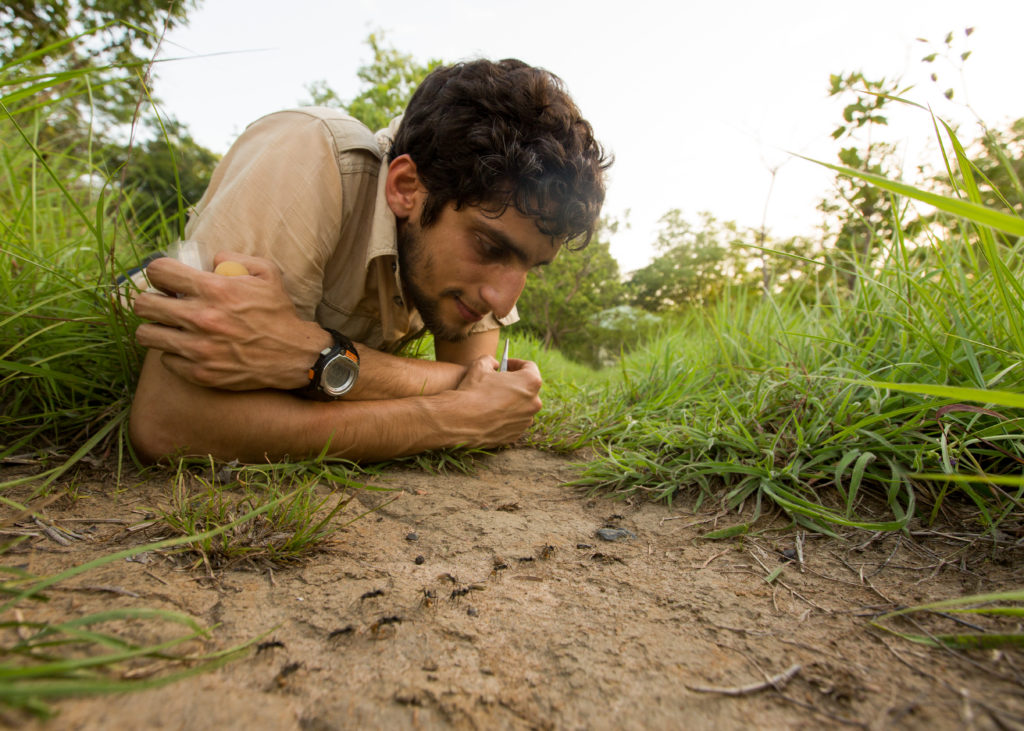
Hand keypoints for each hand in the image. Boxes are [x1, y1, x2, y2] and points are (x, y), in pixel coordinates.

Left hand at [133, 251, 329, 390]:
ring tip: (170, 329)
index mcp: (214, 289)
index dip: (159, 273)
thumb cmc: (279, 313)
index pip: (158, 271)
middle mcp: (201, 318)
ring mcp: (198, 349)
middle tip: (162, 305)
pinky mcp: (199, 373)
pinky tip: (190, 350)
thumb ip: (235, 258)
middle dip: (150, 301)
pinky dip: (175, 354)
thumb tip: (211, 259)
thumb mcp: (266, 273)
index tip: (167, 280)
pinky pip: (166, 360)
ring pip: (146, 335)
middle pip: (143, 305)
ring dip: (156, 329)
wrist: (294, 356)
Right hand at [452, 355, 542, 446]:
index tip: (505, 365)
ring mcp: (525, 421)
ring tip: (492, 399)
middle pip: (527, 388)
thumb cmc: (472, 391)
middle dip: (514, 383)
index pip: (530, 367)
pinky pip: (513, 422)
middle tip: (498, 382)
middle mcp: (533, 403)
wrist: (460, 420)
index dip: (516, 363)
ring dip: (510, 401)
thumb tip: (494, 364)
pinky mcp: (516, 435)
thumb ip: (491, 361)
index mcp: (530, 382)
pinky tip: (489, 414)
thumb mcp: (480, 366)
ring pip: (521, 407)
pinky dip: (505, 417)